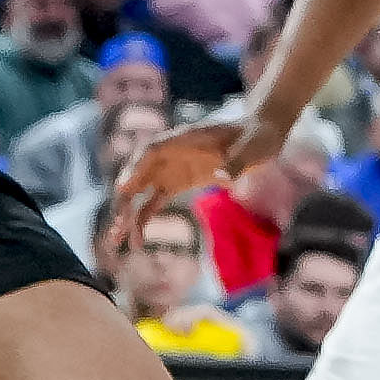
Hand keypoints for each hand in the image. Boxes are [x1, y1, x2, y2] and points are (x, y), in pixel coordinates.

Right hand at [101, 112, 252, 241]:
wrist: (261, 137)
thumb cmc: (256, 137)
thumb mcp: (253, 146)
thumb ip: (238, 159)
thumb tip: (225, 175)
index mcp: (184, 138)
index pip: (151, 150)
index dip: (136, 168)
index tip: (125, 188)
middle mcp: (170, 153)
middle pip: (137, 174)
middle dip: (125, 199)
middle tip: (119, 226)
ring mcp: (170, 169)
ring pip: (140, 192)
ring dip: (127, 215)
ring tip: (118, 241)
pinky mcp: (177, 184)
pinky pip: (153, 202)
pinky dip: (144, 220)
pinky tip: (138, 241)